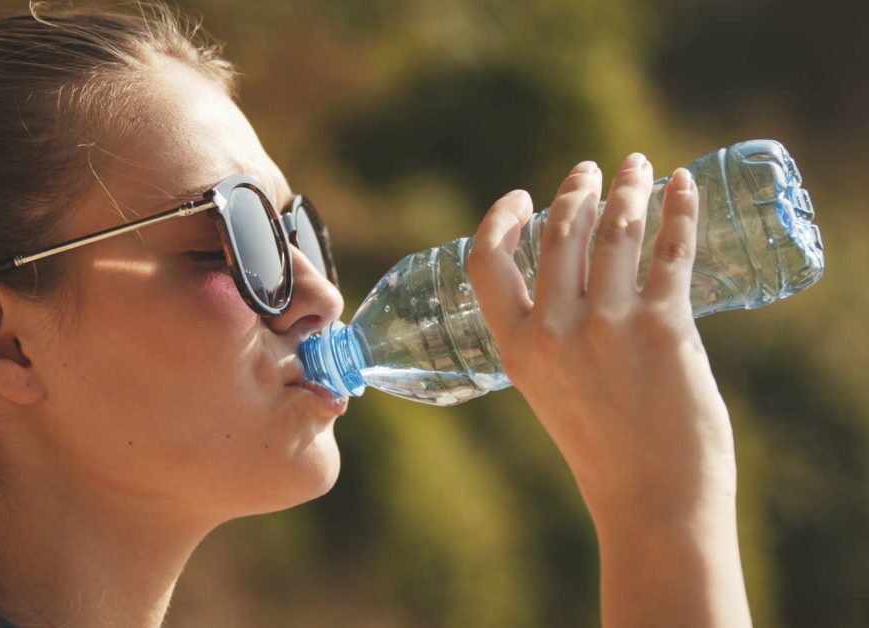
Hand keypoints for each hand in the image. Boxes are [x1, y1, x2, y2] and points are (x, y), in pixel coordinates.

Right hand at [465, 154, 735, 525]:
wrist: (653, 502)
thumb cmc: (607, 452)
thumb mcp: (552, 391)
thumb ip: (553, 337)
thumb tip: (581, 278)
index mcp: (516, 349)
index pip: (487, 263)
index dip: (501, 219)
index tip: (523, 197)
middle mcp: (554, 332)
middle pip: (559, 233)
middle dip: (577, 189)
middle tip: (594, 170)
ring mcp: (607, 328)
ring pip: (614, 230)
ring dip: (628, 188)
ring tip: (638, 167)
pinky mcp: (664, 329)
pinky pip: (670, 251)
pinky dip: (679, 209)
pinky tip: (683, 185)